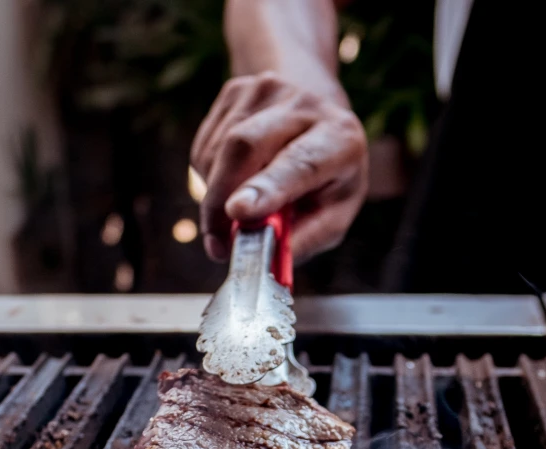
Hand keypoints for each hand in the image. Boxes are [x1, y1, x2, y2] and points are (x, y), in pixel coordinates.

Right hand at [190, 71, 368, 262]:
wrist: (317, 109)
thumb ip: (305, 237)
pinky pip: (205, 147)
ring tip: (238, 207)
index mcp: (340, 139)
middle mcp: (304, 106)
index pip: (301, 162)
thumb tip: (266, 260)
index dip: (268, 188)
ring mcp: (265, 90)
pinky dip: (211, 177)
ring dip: (216, 193)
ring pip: (217, 151)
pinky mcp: (235, 91)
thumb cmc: (328, 174)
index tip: (238, 212)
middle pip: (244, 146)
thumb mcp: (334, 212)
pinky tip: (233, 179)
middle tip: (218, 243)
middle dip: (220, 199)